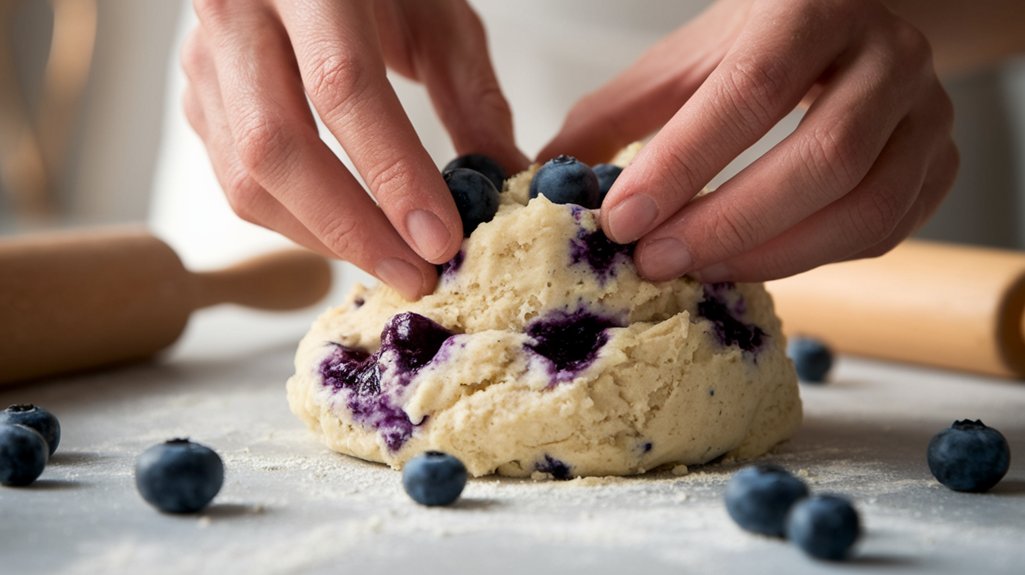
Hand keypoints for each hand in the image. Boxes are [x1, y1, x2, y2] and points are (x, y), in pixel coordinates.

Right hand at [182, 0, 526, 298]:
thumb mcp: (438, 18)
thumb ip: (472, 96)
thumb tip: (506, 183)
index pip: (342, 87)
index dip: (392, 173)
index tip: (438, 238)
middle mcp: (238, 13)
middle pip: (277, 147)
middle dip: (352, 229)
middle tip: (416, 275)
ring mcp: (205, 61)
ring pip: (247, 179)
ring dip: (324, 238)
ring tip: (391, 263)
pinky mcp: (198, 101)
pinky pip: (238, 184)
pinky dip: (298, 223)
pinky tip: (348, 234)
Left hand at [540, 0, 956, 282]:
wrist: (849, 36)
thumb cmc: (758, 48)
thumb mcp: (683, 64)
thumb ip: (614, 117)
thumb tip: (542, 183)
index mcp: (811, 10)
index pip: (751, 91)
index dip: (683, 163)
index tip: (621, 221)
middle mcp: (887, 54)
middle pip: (823, 158)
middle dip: (728, 223)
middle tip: (656, 262)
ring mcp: (926, 111)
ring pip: (866, 207)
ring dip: (771, 255)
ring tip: (697, 271)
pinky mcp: (939, 164)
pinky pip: (885, 232)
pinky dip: (813, 260)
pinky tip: (751, 264)